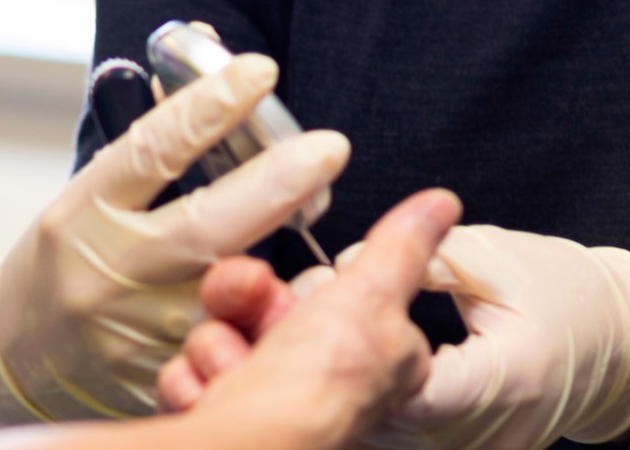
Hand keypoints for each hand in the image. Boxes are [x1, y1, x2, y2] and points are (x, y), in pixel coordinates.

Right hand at [0, 54, 349, 430]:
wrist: (16, 365)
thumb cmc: (63, 259)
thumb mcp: (88, 192)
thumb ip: (149, 132)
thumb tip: (203, 40)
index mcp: (83, 212)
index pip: (152, 149)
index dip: (209, 106)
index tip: (261, 69)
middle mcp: (108, 272)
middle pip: (203, 225)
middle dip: (274, 184)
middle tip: (331, 148)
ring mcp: (135, 333)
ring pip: (227, 293)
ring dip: (289, 263)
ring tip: (343, 238)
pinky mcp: (161, 380)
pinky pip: (229, 344)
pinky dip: (272, 318)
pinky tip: (309, 296)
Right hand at [159, 190, 461, 449]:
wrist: (249, 444)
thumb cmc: (319, 387)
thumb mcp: (372, 293)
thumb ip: (402, 247)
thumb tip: (440, 204)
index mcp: (368, 358)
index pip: (325, 296)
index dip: (300, 285)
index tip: (285, 279)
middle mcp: (317, 385)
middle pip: (263, 309)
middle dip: (241, 303)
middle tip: (246, 306)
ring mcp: (266, 404)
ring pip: (221, 337)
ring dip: (215, 345)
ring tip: (230, 368)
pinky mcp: (221, 419)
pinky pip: (189, 374)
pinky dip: (191, 381)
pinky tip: (208, 395)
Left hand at [358, 224, 629, 449]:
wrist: (617, 341)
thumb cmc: (566, 293)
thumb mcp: (497, 258)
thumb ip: (426, 257)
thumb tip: (352, 261)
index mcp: (503, 380)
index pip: (412, 390)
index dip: (368, 352)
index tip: (339, 312)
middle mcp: (489, 434)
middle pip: (391, 421)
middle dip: (353, 371)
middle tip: (321, 318)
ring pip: (391, 436)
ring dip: (361, 391)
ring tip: (338, 337)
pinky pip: (406, 437)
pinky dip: (381, 405)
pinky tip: (367, 365)